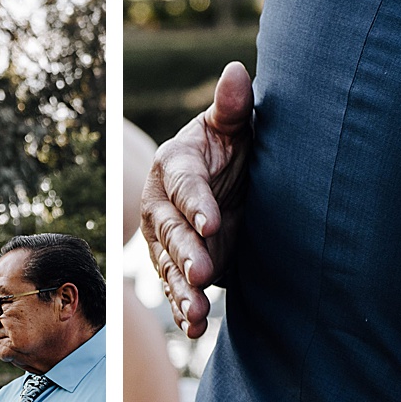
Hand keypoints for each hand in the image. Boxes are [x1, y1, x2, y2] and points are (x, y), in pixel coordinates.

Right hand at [140, 62, 253, 337]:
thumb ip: (234, 106)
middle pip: (171, 231)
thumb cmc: (234, 145)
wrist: (230, 180)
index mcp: (176, 165)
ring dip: (183, 291)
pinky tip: (196, 329)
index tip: (212, 222)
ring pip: (170, 266)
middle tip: (204, 272)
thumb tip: (238, 72)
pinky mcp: (179, 265)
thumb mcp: (236, 126)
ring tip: (198, 314)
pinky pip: (178, 289)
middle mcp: (162, 204)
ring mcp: (168, 239)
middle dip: (186, 253)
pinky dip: (185, 310)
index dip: (196, 204)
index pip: (185, 185)